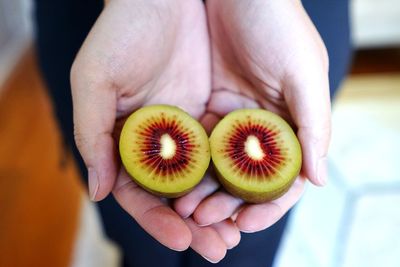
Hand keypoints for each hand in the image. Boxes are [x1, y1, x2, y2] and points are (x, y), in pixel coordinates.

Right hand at [71, 0, 238, 261]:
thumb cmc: (122, 32)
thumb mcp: (95, 80)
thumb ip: (92, 134)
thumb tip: (99, 191)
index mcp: (126, 141)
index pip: (140, 192)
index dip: (157, 220)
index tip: (181, 239)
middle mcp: (158, 142)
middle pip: (177, 195)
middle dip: (196, 224)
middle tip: (218, 249)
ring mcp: (188, 129)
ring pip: (205, 179)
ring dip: (220, 207)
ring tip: (237, 233)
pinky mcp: (214, 112)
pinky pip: (228, 149)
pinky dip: (237, 173)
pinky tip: (252, 193)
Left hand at [175, 0, 330, 232]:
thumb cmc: (277, 23)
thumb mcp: (304, 70)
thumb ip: (314, 124)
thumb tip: (318, 180)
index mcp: (290, 123)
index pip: (283, 176)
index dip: (268, 205)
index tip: (244, 224)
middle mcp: (261, 126)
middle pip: (246, 178)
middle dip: (228, 204)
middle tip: (206, 222)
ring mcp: (232, 118)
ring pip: (218, 166)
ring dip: (204, 190)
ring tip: (186, 209)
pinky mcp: (206, 106)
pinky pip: (196, 142)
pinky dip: (188, 163)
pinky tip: (174, 179)